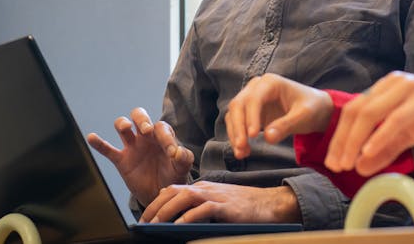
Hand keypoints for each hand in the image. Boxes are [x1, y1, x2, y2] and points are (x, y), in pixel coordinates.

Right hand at [87, 107, 193, 205]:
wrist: (161, 193)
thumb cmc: (174, 175)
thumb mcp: (183, 168)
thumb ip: (184, 158)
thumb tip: (177, 152)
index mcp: (162, 135)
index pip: (161, 127)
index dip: (166, 137)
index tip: (171, 154)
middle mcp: (146, 137)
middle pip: (139, 116)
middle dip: (141, 119)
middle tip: (145, 130)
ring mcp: (132, 147)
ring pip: (122, 127)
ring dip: (123, 124)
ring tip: (126, 129)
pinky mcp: (121, 160)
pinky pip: (108, 149)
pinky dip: (99, 143)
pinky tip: (91, 137)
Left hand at [141, 182, 299, 223]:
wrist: (270, 204)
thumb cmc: (243, 207)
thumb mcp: (217, 205)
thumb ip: (199, 208)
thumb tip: (177, 222)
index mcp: (203, 188)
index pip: (172, 190)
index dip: (156, 202)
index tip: (144, 217)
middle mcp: (206, 188)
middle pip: (174, 192)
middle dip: (155, 207)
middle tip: (144, 223)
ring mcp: (216, 195)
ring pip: (185, 197)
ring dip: (167, 211)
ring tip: (155, 224)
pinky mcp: (226, 206)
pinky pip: (203, 209)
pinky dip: (189, 217)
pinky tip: (179, 225)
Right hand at [225, 73, 333, 158]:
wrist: (315, 109)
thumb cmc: (312, 108)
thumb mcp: (304, 116)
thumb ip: (286, 126)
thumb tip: (267, 138)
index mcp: (271, 82)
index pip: (254, 99)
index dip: (251, 117)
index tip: (253, 136)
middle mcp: (257, 87)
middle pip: (238, 105)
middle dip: (238, 127)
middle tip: (242, 147)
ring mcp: (252, 98)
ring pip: (234, 115)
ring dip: (235, 134)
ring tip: (242, 153)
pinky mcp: (250, 112)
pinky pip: (237, 123)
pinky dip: (237, 137)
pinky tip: (244, 151)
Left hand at [326, 72, 413, 175]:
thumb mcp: (409, 135)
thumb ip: (385, 149)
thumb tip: (361, 167)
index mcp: (387, 87)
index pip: (354, 110)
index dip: (340, 136)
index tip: (332, 160)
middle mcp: (393, 83)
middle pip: (356, 110)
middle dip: (342, 140)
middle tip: (335, 166)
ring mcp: (407, 88)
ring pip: (370, 114)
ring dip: (354, 141)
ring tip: (347, 164)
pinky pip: (395, 119)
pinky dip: (379, 136)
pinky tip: (368, 153)